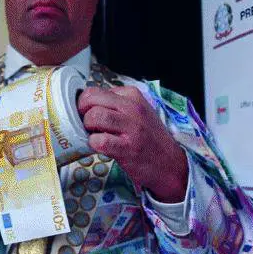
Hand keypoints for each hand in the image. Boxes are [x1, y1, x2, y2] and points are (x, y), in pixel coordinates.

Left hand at [77, 86, 187, 202]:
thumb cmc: (150, 138)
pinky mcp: (127, 148)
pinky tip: (99, 147)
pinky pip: (100, 141)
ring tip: (93, 134)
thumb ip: (117, 104)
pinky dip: (93, 144)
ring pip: (95, 116)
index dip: (86, 103)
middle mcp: (132, 108)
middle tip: (86, 124)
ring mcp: (131, 128)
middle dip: (82, 112)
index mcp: (133, 96)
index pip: (96, 90)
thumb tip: (89, 104)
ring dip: (87, 127)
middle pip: (92, 100)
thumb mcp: (139, 112)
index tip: (88, 113)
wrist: (170, 163)